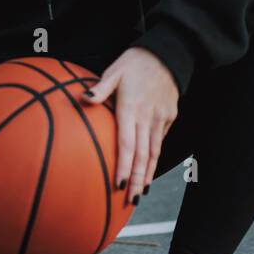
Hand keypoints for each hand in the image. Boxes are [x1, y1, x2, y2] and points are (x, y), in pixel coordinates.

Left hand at [79, 47, 178, 202]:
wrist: (169, 52)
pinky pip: (161, 140)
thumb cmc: (136, 61)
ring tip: (141, 193)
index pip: (127, 143)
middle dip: (136, 180)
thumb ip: (100, 88)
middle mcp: (148, 117)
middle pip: (142, 155)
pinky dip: (155, 158)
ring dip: (147, 174)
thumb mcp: (115, 70)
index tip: (118, 184)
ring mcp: (161, 118)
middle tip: (131, 201)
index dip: (123, 165)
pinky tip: (148, 170)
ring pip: (154, 152)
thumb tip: (84, 98)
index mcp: (132, 107)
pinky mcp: (170, 116)